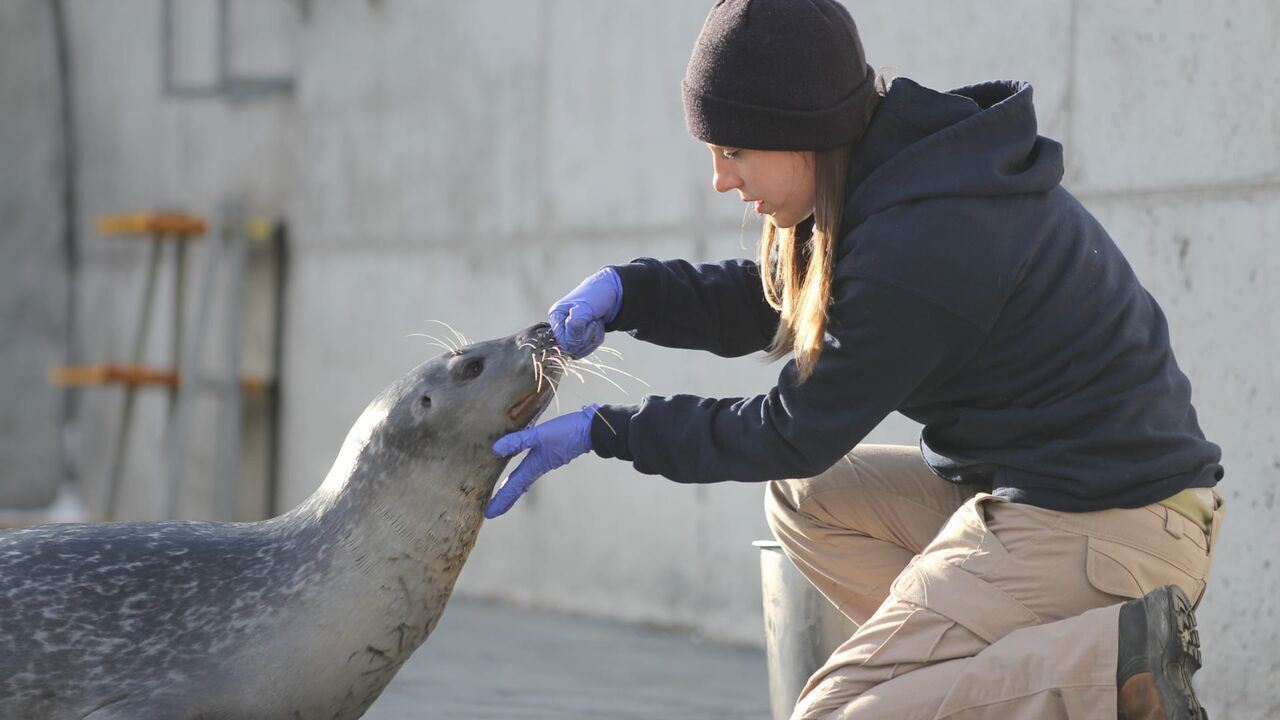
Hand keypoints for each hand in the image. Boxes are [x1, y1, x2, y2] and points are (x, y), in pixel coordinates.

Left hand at [485, 404, 599, 517]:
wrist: (591, 431)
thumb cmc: (566, 433)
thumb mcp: (540, 435)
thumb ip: (518, 441)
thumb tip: (496, 450)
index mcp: (534, 466)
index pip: (513, 487)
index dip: (500, 500)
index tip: (489, 514)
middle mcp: (538, 468)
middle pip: (518, 488)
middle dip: (506, 499)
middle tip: (492, 511)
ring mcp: (545, 463)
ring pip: (525, 480)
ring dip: (514, 489)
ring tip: (504, 495)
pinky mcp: (551, 456)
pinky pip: (531, 471)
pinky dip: (524, 477)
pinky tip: (524, 471)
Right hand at [548, 267, 622, 358]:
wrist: (613, 293)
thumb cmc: (597, 295)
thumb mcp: (585, 308)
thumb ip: (575, 325)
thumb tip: (568, 343)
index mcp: (556, 316)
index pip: (562, 341)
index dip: (578, 338)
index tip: (589, 323)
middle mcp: (561, 325)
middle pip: (571, 349)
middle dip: (587, 338)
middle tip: (594, 321)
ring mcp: (570, 332)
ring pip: (580, 350)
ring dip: (594, 337)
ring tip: (596, 322)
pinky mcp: (580, 336)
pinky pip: (588, 348)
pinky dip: (597, 338)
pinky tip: (598, 326)